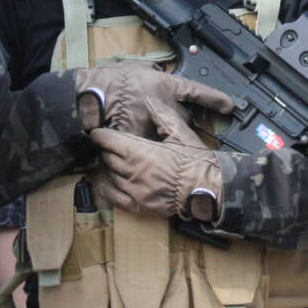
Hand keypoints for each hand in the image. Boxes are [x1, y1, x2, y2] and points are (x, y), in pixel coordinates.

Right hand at [74, 63, 234, 138]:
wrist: (90, 98)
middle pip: (185, 120)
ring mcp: (156, 126)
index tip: (229, 105)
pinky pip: (153, 148)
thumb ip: (152, 69)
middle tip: (170, 122)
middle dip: (181, 122)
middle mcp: (165, 106)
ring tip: (152, 135)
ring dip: (166, 137)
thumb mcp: (136, 66)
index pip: (197, 91)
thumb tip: (160, 68)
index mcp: (165, 86)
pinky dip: (149, 148)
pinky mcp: (143, 142)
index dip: (215, 99)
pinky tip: (144, 148)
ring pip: (170, 137)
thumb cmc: (111, 80)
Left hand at [89, 120, 221, 220]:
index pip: (111, 141)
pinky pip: (116, 198)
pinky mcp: (140, 206)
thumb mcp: (181, 133)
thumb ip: (162, 116)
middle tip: (107, 144)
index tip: (96, 132)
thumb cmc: (196, 161)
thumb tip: (151, 100)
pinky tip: (107, 184)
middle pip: (109, 157)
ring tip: (109, 160)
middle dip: (107, 149)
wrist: (210, 189)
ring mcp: (135, 191)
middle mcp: (134, 172)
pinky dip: (108, 189)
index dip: (101, 135)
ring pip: (111, 176)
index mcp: (141, 152)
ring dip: (109, 167)